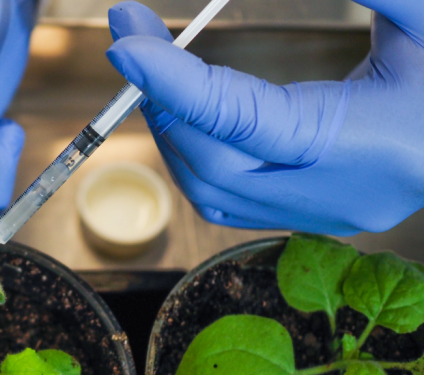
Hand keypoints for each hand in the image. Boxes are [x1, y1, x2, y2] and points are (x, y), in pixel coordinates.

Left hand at [105, 1, 423, 233]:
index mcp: (372, 145)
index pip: (245, 120)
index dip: (176, 82)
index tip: (125, 42)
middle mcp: (342, 194)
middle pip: (216, 162)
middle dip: (162, 99)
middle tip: (131, 36)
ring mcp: (329, 214)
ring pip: (213, 190)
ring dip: (173, 127)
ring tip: (149, 66)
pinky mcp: (320, 214)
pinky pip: (231, 198)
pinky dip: (196, 152)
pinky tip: (185, 108)